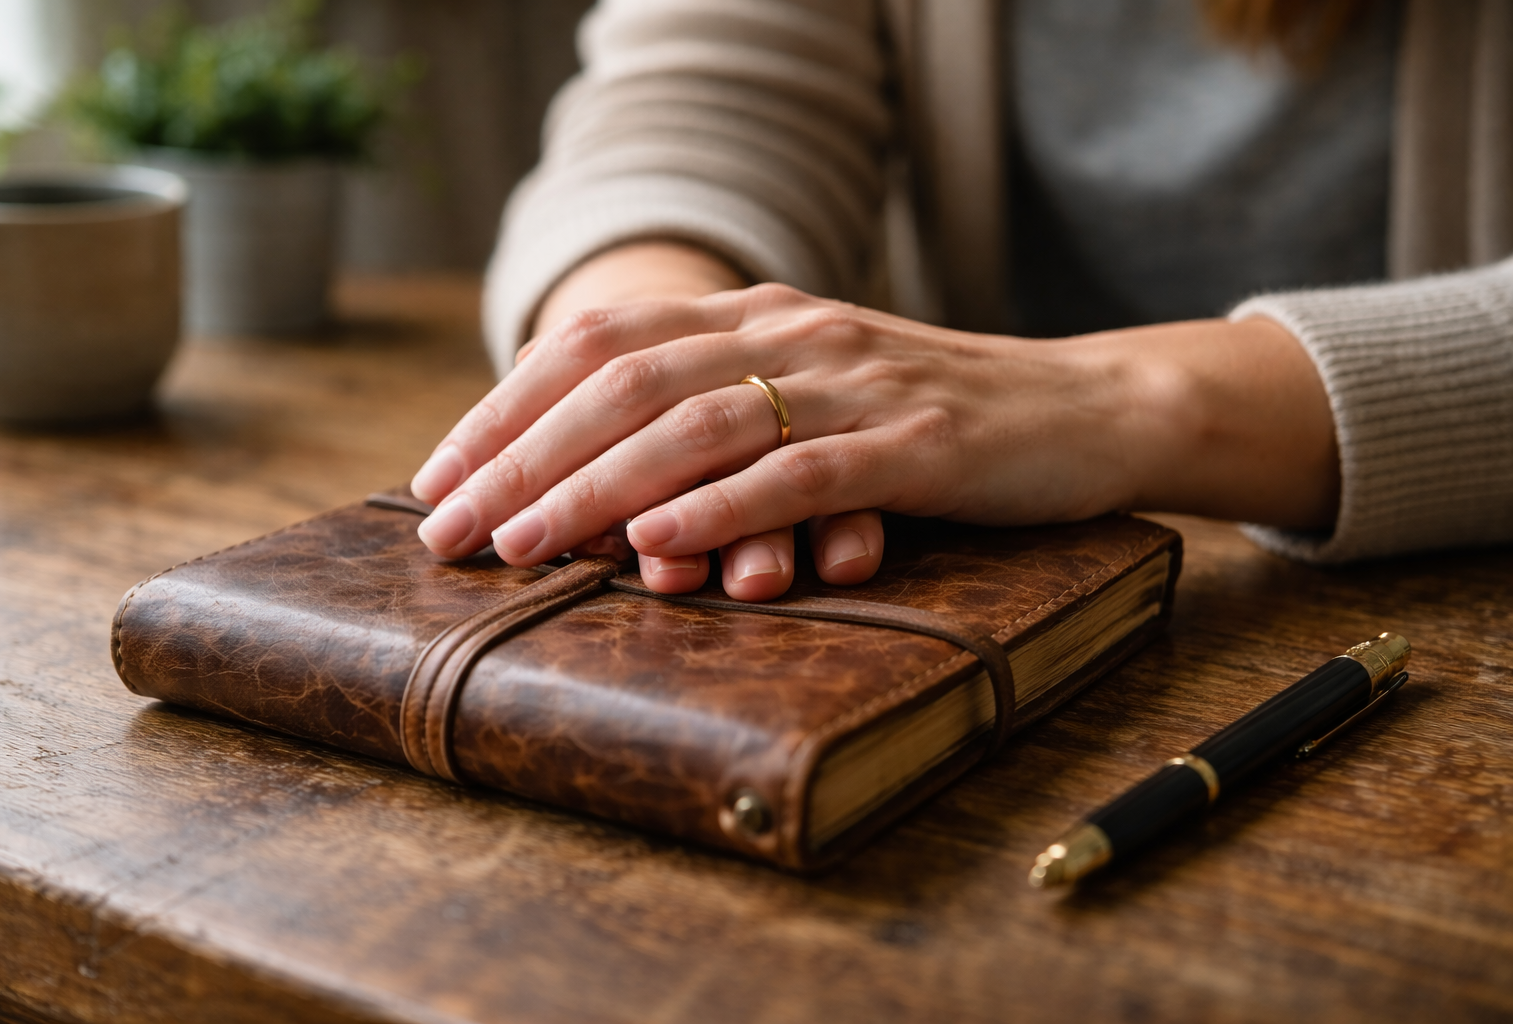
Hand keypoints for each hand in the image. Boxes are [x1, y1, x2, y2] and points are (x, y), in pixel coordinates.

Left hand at [413, 251, 1338, 600]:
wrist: (1082, 408)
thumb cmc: (928, 424)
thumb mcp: (811, 402)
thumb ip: (718, 423)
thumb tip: (595, 498)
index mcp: (753, 317)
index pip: (599, 346)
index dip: (507, 410)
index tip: (439, 479)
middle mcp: (790, 332)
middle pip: (625, 382)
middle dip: (523, 457)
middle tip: (450, 526)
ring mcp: (853, 382)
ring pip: (700, 423)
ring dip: (599, 485)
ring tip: (525, 543)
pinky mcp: (915, 440)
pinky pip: (803, 471)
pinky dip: (723, 506)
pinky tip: (659, 542)